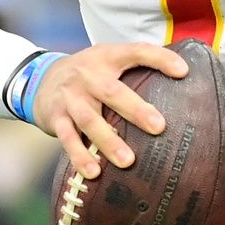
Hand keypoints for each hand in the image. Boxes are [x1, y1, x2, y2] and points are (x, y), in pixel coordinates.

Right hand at [31, 43, 189, 178]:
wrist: (40, 78)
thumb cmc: (89, 73)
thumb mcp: (109, 59)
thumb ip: (137, 65)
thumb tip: (184, 73)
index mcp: (106, 57)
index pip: (136, 51)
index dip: (160, 58)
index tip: (183, 72)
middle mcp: (87, 75)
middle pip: (112, 92)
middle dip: (135, 110)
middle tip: (159, 127)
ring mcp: (70, 97)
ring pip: (90, 120)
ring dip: (109, 141)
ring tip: (128, 161)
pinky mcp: (57, 118)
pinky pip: (68, 139)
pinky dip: (80, 156)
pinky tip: (94, 173)